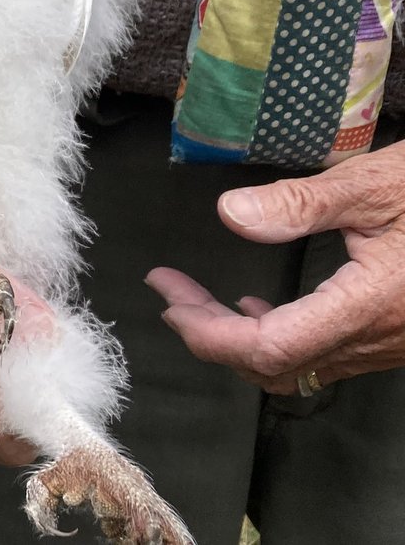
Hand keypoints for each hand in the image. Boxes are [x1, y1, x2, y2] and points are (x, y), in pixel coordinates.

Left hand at [147, 141, 404, 394]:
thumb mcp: (378, 184)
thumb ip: (301, 203)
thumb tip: (231, 214)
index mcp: (370, 305)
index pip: (268, 346)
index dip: (208, 331)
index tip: (168, 295)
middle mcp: (379, 337)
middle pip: (274, 364)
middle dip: (211, 333)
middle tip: (171, 292)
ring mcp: (389, 343)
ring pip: (300, 367)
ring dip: (240, 337)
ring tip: (198, 299)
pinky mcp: (395, 334)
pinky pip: (326, 355)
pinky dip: (279, 337)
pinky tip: (261, 305)